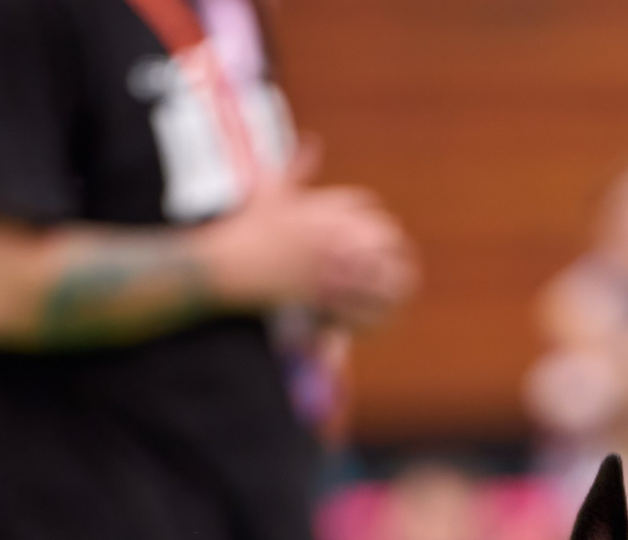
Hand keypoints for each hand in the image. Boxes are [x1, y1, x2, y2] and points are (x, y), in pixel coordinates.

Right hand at [200, 141, 416, 326]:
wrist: (224, 265)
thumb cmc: (244, 228)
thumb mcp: (270, 190)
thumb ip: (297, 167)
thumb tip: (314, 141)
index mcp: (320, 208)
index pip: (364, 204)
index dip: (375, 216)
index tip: (380, 226)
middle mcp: (327, 234)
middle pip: (377, 235)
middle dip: (392, 244)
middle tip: (400, 255)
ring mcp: (324, 263)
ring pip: (373, 269)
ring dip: (391, 277)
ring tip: (403, 284)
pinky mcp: (317, 291)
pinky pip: (355, 298)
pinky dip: (370, 303)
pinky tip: (381, 310)